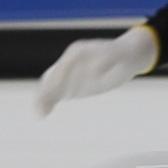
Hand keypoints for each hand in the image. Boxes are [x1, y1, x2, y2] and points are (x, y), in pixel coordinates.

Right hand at [34, 26, 158, 115]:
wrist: (127, 57)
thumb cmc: (124, 55)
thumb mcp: (119, 55)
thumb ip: (107, 59)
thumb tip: (96, 70)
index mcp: (78, 53)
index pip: (64, 65)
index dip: (58, 78)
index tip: (53, 90)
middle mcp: (70, 62)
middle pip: (53, 75)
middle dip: (46, 89)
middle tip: (41, 104)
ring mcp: (70, 74)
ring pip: (51, 85)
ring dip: (44, 97)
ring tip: (40, 113)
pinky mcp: (72, 85)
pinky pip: (56, 93)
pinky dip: (49, 102)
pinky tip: (44, 114)